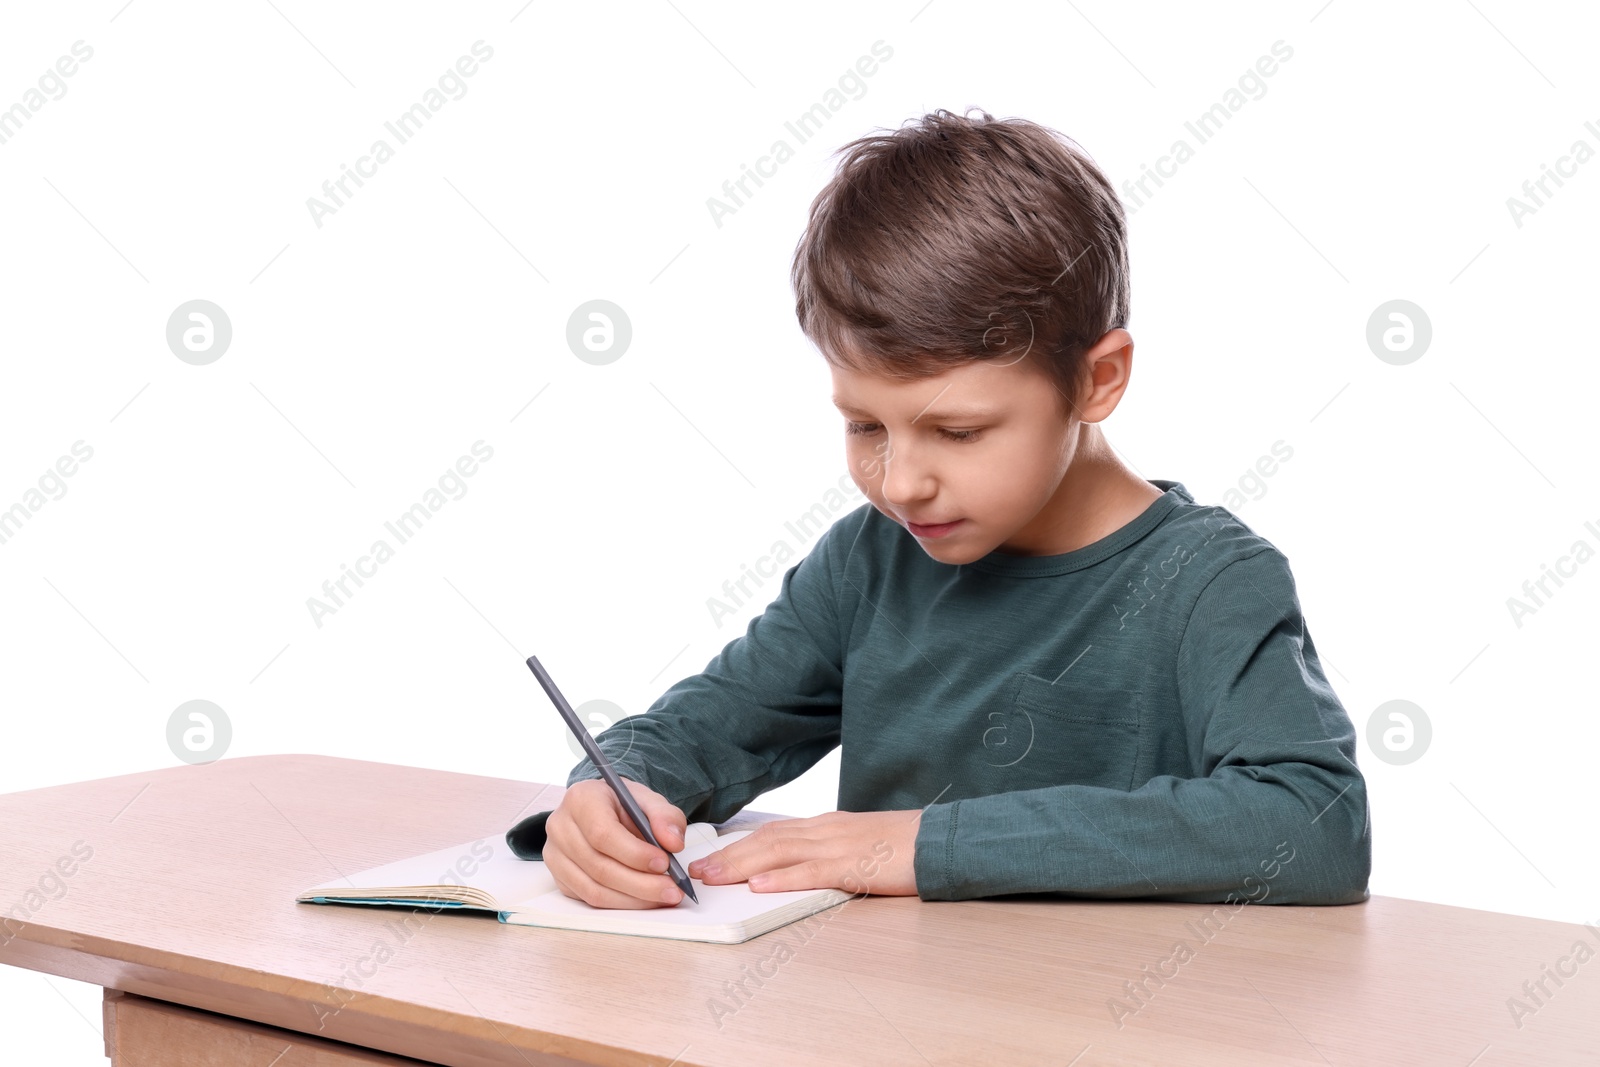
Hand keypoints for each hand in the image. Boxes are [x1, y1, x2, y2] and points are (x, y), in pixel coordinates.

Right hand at [542, 777, 689, 908]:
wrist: (602, 810)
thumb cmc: (623, 805)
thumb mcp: (648, 800)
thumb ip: (665, 817)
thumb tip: (674, 843)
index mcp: (581, 798)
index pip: (602, 833)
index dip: (634, 853)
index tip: (664, 863)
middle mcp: (561, 827)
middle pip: (599, 866)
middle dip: (641, 883)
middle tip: (672, 890)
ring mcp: (555, 855)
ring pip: (594, 889)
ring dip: (633, 899)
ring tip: (664, 897)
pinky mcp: (560, 878)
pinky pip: (590, 899)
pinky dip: (621, 904)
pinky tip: (644, 899)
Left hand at [686, 809, 922, 895]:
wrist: (941, 839)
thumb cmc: (904, 845)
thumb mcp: (858, 844)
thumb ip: (828, 853)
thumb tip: (798, 868)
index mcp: (827, 826)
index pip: (773, 831)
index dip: (738, 844)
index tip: (710, 855)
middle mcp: (826, 830)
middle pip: (767, 840)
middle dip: (728, 855)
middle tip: (695, 870)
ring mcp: (840, 846)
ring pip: (780, 852)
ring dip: (741, 865)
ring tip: (712, 877)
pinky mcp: (856, 866)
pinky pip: (813, 872)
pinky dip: (783, 878)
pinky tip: (760, 885)